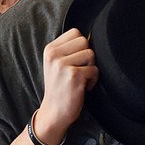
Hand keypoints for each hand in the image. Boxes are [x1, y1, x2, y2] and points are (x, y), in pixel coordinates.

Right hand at [34, 28, 97, 143]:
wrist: (54, 112)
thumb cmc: (59, 87)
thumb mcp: (56, 64)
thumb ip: (67, 50)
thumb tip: (90, 37)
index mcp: (50, 49)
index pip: (75, 32)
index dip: (81, 46)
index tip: (75, 60)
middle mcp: (54, 55)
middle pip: (85, 41)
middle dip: (87, 56)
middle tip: (79, 70)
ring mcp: (63, 65)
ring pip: (91, 54)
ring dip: (91, 68)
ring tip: (81, 79)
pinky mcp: (73, 75)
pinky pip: (94, 70)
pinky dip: (93, 80)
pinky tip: (83, 87)